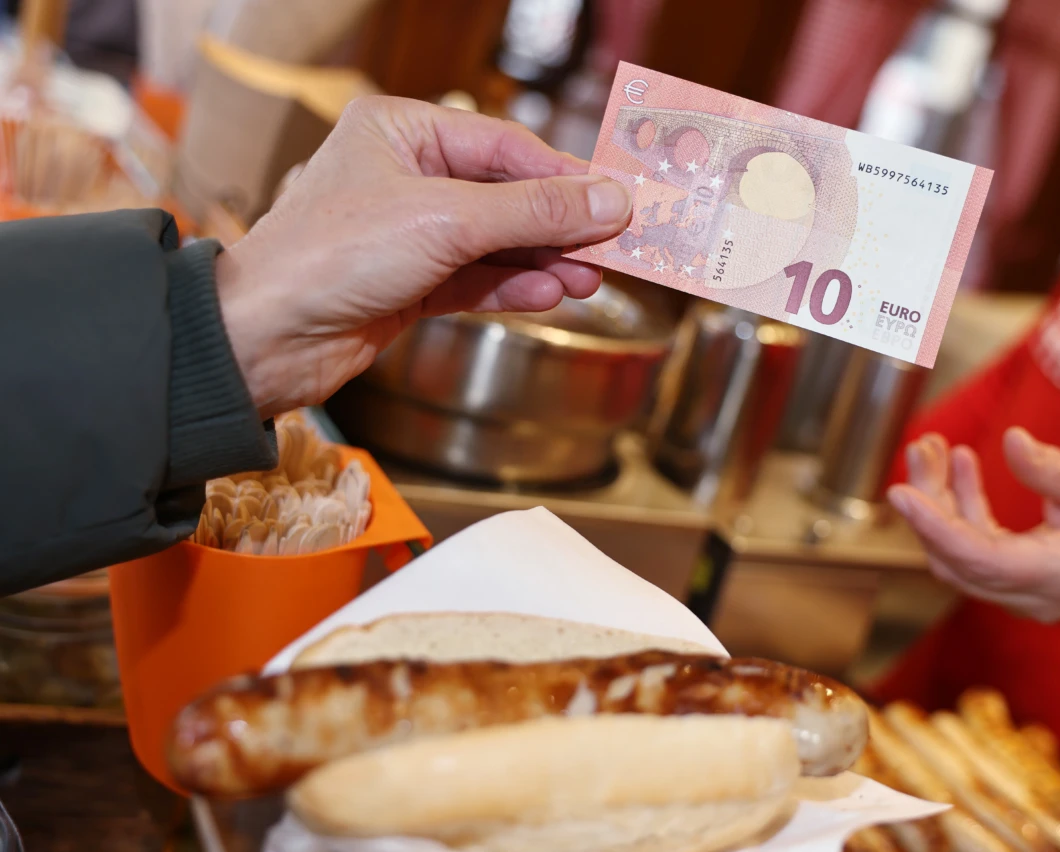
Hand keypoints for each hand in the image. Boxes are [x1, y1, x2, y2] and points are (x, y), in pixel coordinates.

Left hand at [215, 96, 633, 417]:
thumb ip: (534, 212)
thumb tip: (609, 200)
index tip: (619, 200)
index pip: (505, 145)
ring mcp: (408, 232)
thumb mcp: (447, 222)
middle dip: (560, 225)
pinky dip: (514, 287)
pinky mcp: (410, 283)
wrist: (266, 339)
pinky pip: (477, 278)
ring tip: (591, 279)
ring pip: (497, 241)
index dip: (566, 175)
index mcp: (400, 131)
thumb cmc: (330, 256)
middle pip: (507, 194)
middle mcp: (405, 175)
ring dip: (545, 261)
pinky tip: (551, 294)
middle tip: (615, 247)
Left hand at [887, 428, 1059, 622]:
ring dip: (938, 504)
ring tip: (933, 448)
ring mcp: (1019, 595)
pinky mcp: (1011, 582)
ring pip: (957, 556)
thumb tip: (1012, 441)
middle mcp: (1034, 596)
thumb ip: (1055, 471)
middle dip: (930, 503)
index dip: (935, 528)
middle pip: (959, 558)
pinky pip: (970, 551)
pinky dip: (958, 511)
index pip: (981, 560)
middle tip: (922, 448)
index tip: (900, 493)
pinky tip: (961, 465)